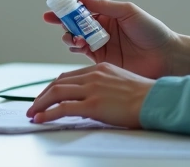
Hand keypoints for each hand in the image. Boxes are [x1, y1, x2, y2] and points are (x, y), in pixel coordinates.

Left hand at [25, 63, 153, 127]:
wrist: (156, 101)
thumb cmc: (145, 96)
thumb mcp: (121, 84)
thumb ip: (104, 88)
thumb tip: (93, 102)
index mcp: (100, 69)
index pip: (68, 76)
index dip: (54, 86)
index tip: (47, 95)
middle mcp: (93, 76)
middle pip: (58, 82)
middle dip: (43, 95)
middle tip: (34, 106)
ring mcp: (92, 89)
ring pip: (56, 92)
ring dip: (40, 104)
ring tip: (33, 114)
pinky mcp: (93, 104)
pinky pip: (63, 108)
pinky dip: (48, 113)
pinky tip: (41, 119)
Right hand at [42, 0, 189, 78]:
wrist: (165, 57)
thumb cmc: (152, 31)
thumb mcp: (128, 12)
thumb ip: (104, 5)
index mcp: (108, 15)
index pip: (82, 9)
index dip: (67, 9)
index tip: (54, 8)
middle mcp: (101, 29)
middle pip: (75, 24)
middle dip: (63, 22)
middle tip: (57, 21)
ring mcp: (101, 45)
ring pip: (76, 39)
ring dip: (69, 36)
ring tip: (73, 36)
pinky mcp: (102, 61)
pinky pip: (83, 53)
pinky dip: (77, 48)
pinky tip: (79, 45)